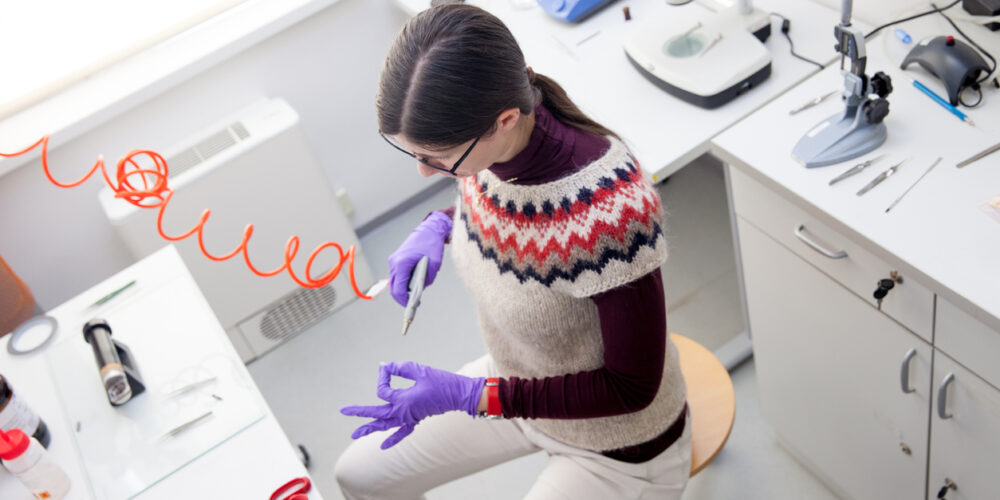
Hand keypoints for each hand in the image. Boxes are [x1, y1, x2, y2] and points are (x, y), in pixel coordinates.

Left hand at [340, 361, 484, 448]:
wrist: (458, 395)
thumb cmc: (440, 381)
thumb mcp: (419, 370)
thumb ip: (399, 368)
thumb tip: (383, 366)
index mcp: (402, 399)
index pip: (382, 390)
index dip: (382, 377)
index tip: (386, 369)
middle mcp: (403, 412)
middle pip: (376, 413)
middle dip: (359, 412)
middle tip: (343, 410)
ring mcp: (409, 418)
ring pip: (385, 425)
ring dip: (370, 429)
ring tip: (354, 434)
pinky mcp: (415, 420)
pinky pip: (402, 432)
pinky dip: (392, 439)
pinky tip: (383, 446)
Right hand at [387, 211, 451, 306]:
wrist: (428, 229)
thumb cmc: (431, 245)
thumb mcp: (434, 264)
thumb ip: (427, 279)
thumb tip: (421, 289)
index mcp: (402, 263)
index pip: (399, 289)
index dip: (404, 301)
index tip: (412, 307)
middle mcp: (394, 263)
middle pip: (394, 287)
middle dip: (403, 298)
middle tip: (414, 305)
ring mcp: (394, 261)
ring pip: (396, 282)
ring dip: (404, 289)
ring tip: (415, 296)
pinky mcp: (396, 260)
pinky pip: (399, 275)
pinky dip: (404, 282)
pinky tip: (414, 285)